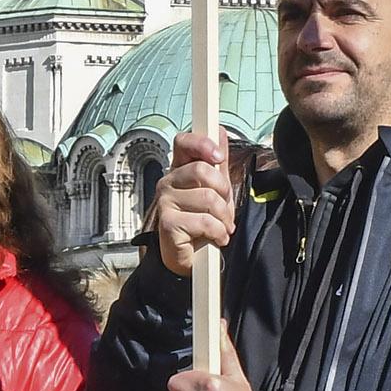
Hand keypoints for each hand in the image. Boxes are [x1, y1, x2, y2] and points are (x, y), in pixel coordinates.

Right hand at [149, 131, 235, 279]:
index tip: (218, 157)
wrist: (191, 258)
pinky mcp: (168, 223)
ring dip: (224, 217)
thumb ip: (218, 164)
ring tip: (222, 226)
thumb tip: (220, 131)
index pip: (183, 142)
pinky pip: (205, 221)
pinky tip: (217, 237)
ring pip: (208, 198)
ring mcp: (165, 202)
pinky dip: (218, 232)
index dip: (202, 143)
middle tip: (224, 208)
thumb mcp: (215, 190)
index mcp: (179, 169)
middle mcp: (167, 182)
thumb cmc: (201, 222)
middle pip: (202, 170)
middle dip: (224, 191)